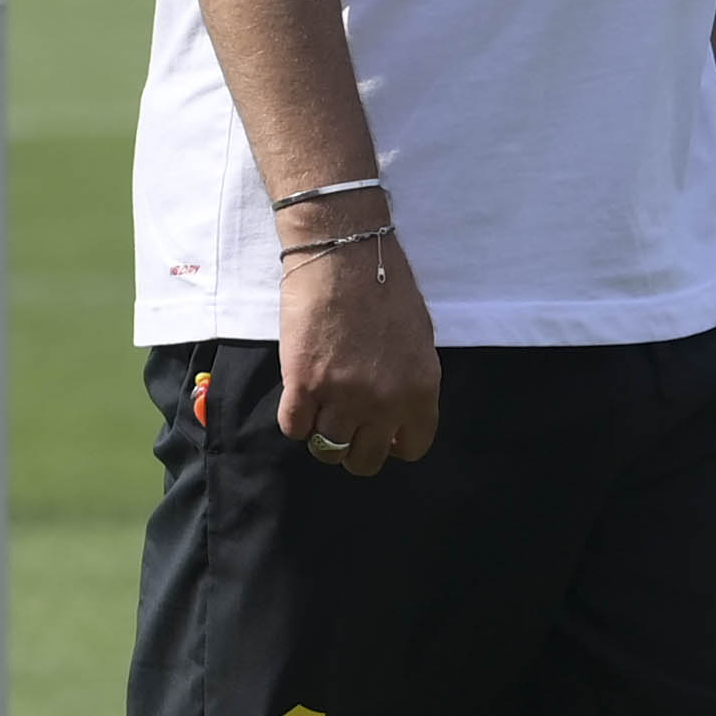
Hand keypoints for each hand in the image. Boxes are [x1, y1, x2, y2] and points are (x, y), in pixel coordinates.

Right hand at [276, 228, 440, 475]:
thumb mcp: (418, 340)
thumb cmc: (387, 288)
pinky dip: (296, 420)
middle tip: (347, 427)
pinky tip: (300, 400)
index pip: (413, 447)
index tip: (381, 433)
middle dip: (355, 449)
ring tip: (321, 411)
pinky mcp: (303, 384)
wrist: (345, 256)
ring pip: (328, 449)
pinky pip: (294, 427)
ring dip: (323, 435)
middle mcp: (384, 402)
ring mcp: (342, 396)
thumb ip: (410, 382)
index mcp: (421, 391)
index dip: (393, 443)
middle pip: (365, 460)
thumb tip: (395, 413)